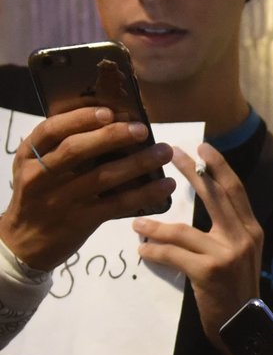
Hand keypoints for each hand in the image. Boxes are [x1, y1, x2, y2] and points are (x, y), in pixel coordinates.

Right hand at [1, 107, 175, 269]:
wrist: (25, 243)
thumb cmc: (38, 197)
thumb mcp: (37, 170)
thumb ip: (60, 151)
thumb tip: (111, 124)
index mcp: (29, 157)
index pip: (50, 130)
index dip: (79, 119)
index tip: (108, 112)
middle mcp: (41, 176)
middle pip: (77, 150)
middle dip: (112, 136)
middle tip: (142, 130)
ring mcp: (61, 200)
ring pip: (102, 176)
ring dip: (138, 162)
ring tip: (163, 151)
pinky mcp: (81, 221)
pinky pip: (118, 204)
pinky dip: (144, 193)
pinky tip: (165, 185)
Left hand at [133, 143, 261, 352]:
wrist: (242, 326)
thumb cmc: (234, 291)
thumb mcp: (238, 256)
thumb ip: (225, 232)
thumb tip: (203, 207)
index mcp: (252, 231)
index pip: (235, 191)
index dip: (219, 167)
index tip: (202, 147)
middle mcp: (243, 237)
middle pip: (215, 196)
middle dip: (191, 172)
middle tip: (172, 153)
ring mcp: (227, 254)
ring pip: (182, 230)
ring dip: (154, 226)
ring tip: (136, 224)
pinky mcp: (209, 271)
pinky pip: (172, 254)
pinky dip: (153, 250)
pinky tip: (142, 250)